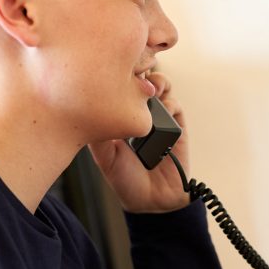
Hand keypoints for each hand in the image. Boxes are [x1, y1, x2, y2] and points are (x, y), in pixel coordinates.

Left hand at [89, 72, 190, 212]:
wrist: (153, 203)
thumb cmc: (125, 180)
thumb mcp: (104, 157)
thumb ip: (99, 134)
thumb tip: (91, 106)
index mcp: (119, 116)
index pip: (120, 86)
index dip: (119, 72)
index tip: (114, 65)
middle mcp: (139, 114)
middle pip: (141, 80)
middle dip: (141, 69)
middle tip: (137, 71)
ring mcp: (159, 118)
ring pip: (161, 88)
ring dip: (158, 81)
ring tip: (153, 87)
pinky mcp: (177, 128)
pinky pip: (176, 106)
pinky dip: (170, 101)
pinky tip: (163, 107)